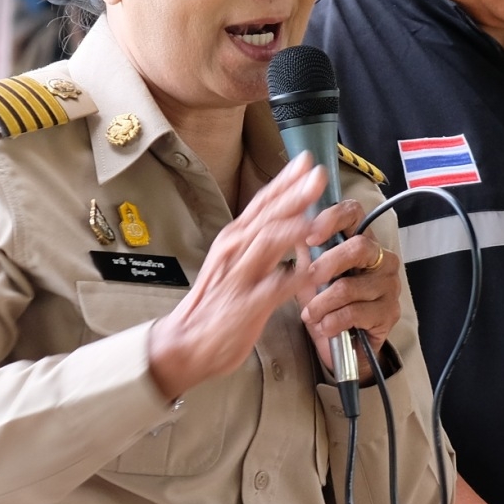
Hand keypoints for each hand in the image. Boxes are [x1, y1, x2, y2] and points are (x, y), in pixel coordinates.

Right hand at [147, 156, 325, 399]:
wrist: (185, 341)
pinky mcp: (246, 305)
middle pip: (267, 216)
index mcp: (234, 239)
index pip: (263, 202)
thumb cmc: (214, 301)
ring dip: (294, 228)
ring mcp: (239, 277)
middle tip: (318, 175)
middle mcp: (235, 251)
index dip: (285, 181)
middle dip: (294, 194)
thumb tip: (287, 217)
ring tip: (317, 215)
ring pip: (268, 244)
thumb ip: (258, 241)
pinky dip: (293, 279)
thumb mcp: (234, 262)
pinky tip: (311, 271)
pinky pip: (274, 289)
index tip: (307, 162)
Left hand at [297, 199, 402, 376]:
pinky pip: (355, 313)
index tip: (310, 238)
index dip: (331, 219)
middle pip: (359, 247)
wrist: (342, 344)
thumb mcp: (310, 272)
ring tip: (310, 314)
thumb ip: (303, 247)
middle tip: (308, 279)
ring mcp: (389, 285)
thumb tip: (286, 222)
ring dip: (322, 303)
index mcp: (362, 239)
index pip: (353, 213)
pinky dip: (333, 321)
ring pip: (349, 286)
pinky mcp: (390, 312)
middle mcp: (382, 258)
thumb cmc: (327, 301)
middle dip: (327, 264)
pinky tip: (325, 326)